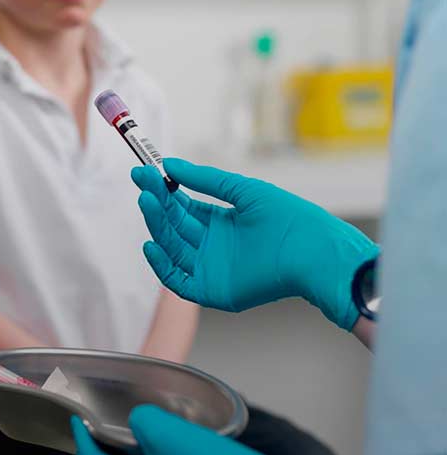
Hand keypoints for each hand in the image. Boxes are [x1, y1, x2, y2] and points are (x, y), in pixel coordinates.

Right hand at [132, 159, 378, 329]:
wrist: (312, 251)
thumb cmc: (288, 219)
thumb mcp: (242, 190)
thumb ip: (205, 180)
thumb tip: (171, 164)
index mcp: (222, 222)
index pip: (183, 206)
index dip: (163, 190)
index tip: (145, 173)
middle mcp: (213, 245)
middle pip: (174, 224)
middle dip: (157, 203)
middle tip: (142, 183)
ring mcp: (211, 268)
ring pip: (172, 247)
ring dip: (157, 225)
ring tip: (147, 201)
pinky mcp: (212, 289)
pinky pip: (178, 280)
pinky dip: (161, 265)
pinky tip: (152, 244)